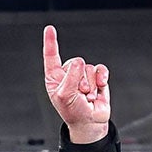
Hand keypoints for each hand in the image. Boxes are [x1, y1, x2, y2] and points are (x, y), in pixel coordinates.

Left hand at [42, 25, 109, 142]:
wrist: (90, 122)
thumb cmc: (73, 111)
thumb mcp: (65, 96)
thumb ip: (71, 77)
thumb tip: (80, 62)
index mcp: (54, 77)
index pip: (51, 56)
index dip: (51, 42)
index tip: (50, 28)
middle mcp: (68, 73)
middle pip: (76, 63)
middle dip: (80, 80)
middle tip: (79, 95)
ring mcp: (83, 75)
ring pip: (89, 68)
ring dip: (90, 85)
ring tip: (87, 96)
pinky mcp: (97, 78)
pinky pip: (101, 69)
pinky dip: (101, 78)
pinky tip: (100, 87)